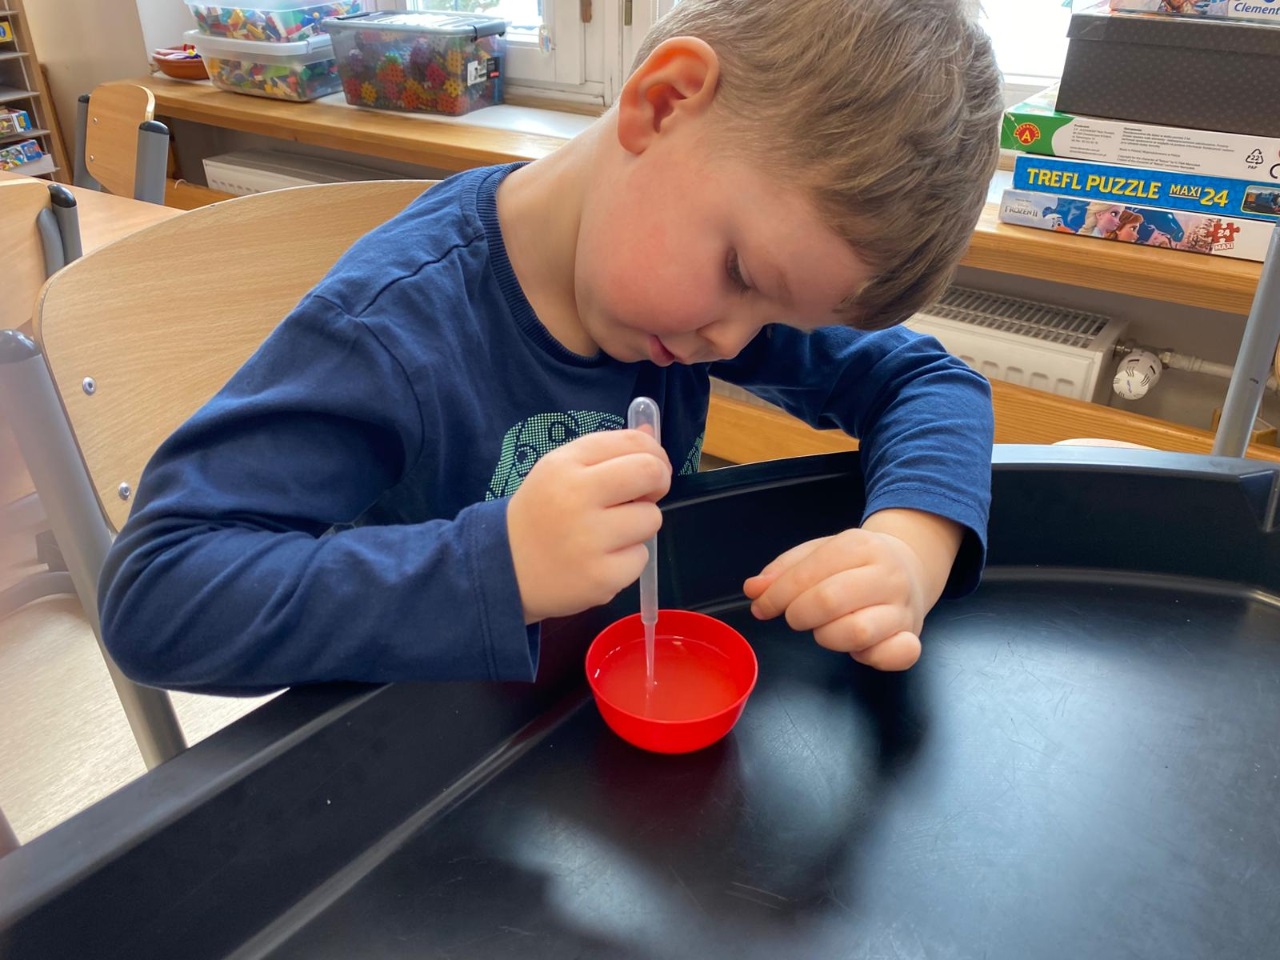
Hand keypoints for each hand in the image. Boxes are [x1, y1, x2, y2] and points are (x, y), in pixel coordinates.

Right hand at [507, 428, 670, 623]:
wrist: (505, 570)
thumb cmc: (540, 515)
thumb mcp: (559, 471)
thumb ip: (605, 451)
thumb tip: (651, 431)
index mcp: (565, 465)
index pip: (632, 442)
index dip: (654, 453)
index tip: (651, 468)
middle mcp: (576, 497)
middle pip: (649, 473)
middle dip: (658, 482)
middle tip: (644, 497)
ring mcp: (589, 540)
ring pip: (651, 519)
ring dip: (639, 526)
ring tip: (609, 534)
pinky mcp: (602, 577)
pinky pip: (641, 558)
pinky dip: (628, 560)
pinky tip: (601, 561)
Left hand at [742, 510, 961, 670]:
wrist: (912, 565)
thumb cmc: (856, 562)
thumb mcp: (819, 552)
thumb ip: (784, 570)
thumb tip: (753, 589)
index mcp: (860, 546)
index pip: (807, 575)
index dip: (775, 596)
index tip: (762, 607)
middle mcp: (886, 575)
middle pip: (829, 601)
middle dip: (799, 615)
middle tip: (797, 617)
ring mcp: (903, 607)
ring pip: (857, 632)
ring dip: (829, 637)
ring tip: (827, 628)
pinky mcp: (914, 636)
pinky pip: (897, 655)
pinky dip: (873, 657)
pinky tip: (859, 648)